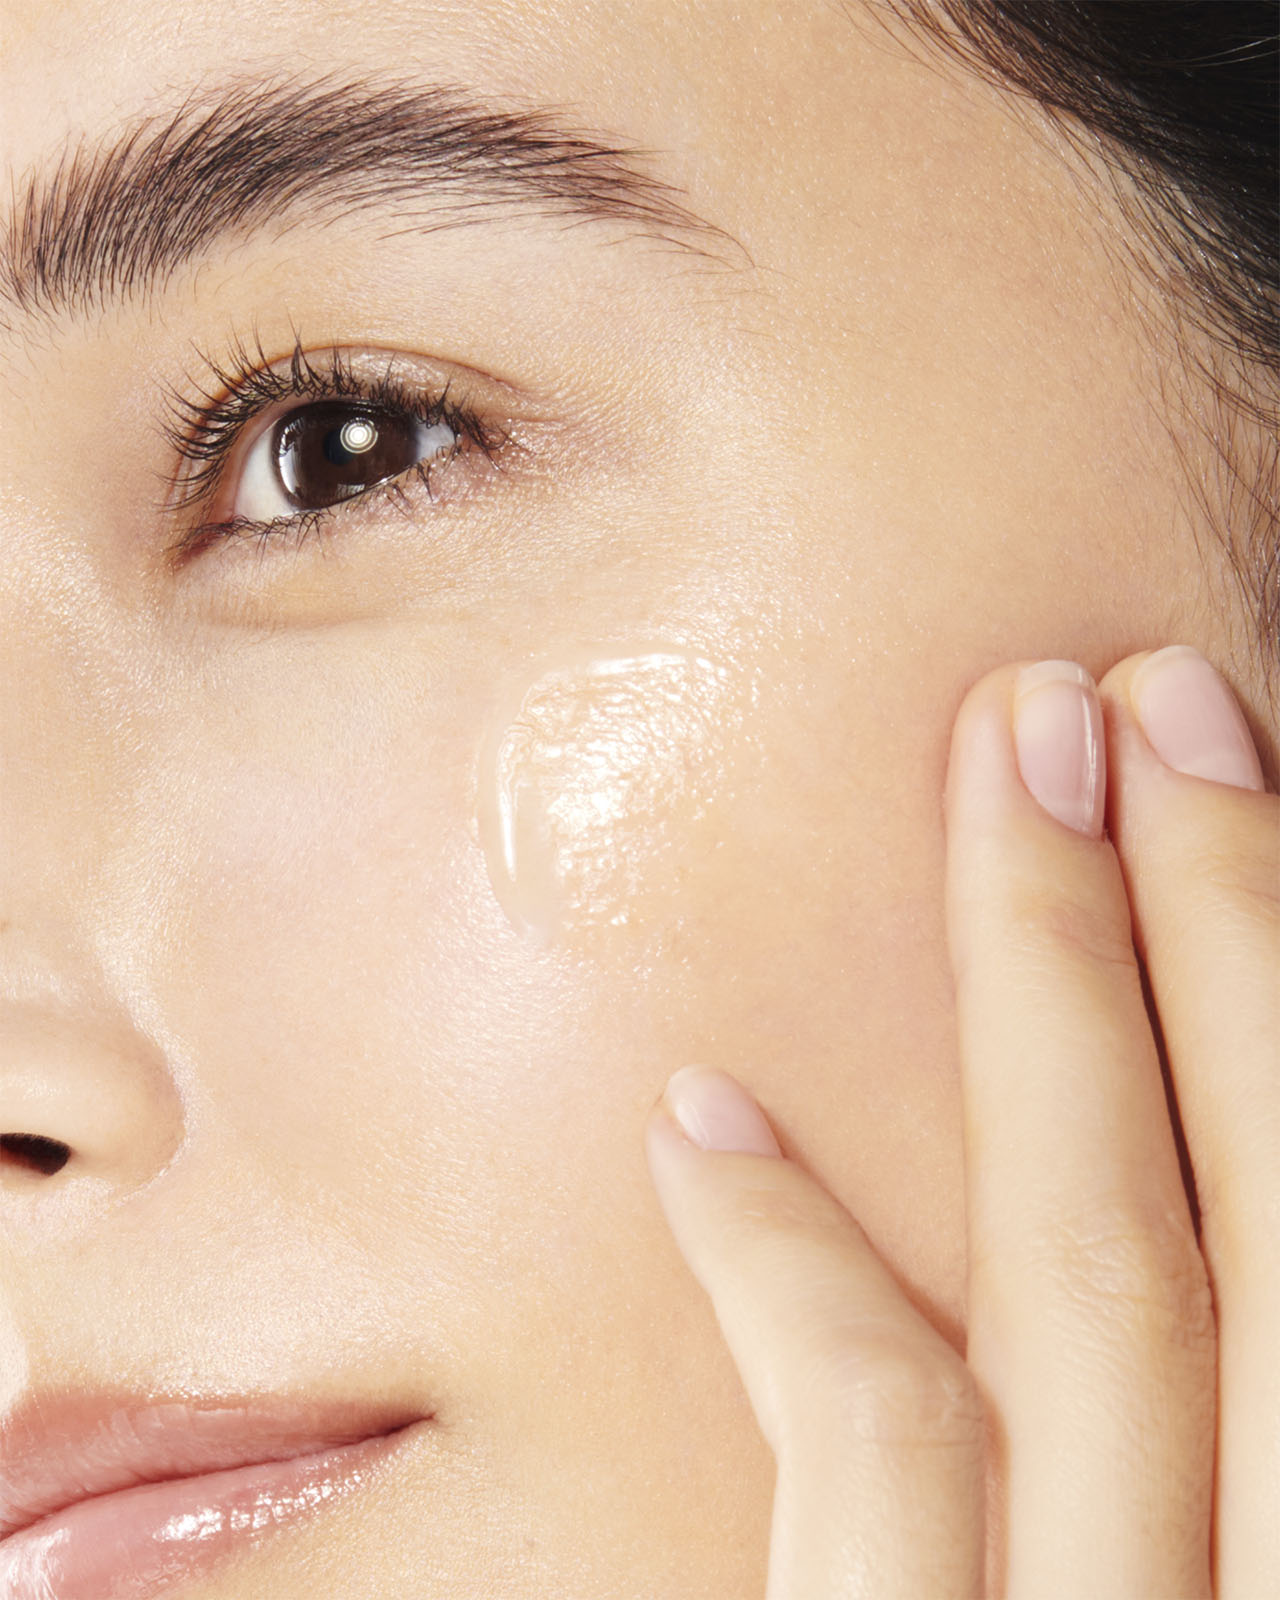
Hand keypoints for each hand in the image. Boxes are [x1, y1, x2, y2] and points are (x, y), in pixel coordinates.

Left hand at [644, 646, 1276, 1597]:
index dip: (1273, 950)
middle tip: (1114, 694)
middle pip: (1227, 1209)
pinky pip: (866, 1463)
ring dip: (1051, 992)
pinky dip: (792, 1276)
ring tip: (997, 766)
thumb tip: (1150, 1113)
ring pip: (1088, 1285)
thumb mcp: (1192, 1523)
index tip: (1206, 743)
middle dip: (1200, 915)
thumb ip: (1193, 1373)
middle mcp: (1249, 1579)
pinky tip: (702, 1118)